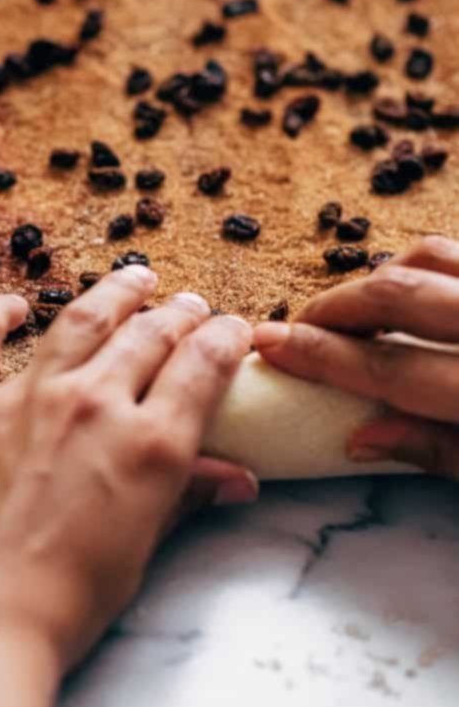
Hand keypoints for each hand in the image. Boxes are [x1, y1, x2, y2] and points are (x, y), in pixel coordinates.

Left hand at [0, 266, 255, 706]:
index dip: (225, 338)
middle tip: (188, 304)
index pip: (202, 365)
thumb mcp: (138, 555)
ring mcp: (24, 395)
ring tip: (135, 277)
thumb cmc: (60, 609)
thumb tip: (238, 478)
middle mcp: (94, 402)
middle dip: (177, 314)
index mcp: (149, 444)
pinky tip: (14, 304)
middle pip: (149, 335)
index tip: (233, 328)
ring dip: (115, 294)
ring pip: (81, 320)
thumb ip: (185, 499)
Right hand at [253, 236, 458, 478]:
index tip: (266, 345)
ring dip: (376, 279)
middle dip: (332, 308)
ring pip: (427, 257)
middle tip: (296, 328)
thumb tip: (358, 440)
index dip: (321, 356)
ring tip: (348, 311)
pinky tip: (406, 293)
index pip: (390, 368)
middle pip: (396, 296)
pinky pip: (455, 254)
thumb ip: (438, 452)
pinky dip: (420, 267)